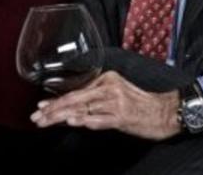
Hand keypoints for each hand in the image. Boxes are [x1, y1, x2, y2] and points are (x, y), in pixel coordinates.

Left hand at [30, 70, 181, 140]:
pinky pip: (99, 119)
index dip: (56, 100)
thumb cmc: (142, 105)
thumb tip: (72, 109)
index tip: (41, 108)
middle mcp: (109, 88)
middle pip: (75, 99)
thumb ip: (97, 97)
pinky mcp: (122, 116)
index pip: (76, 91)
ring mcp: (115, 102)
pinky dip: (85, 120)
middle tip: (36, 118)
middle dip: (53, 110)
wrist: (166, 111)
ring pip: (82, 109)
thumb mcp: (118, 93)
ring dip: (61, 117)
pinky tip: (73, 122)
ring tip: (45, 123)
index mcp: (107, 79)